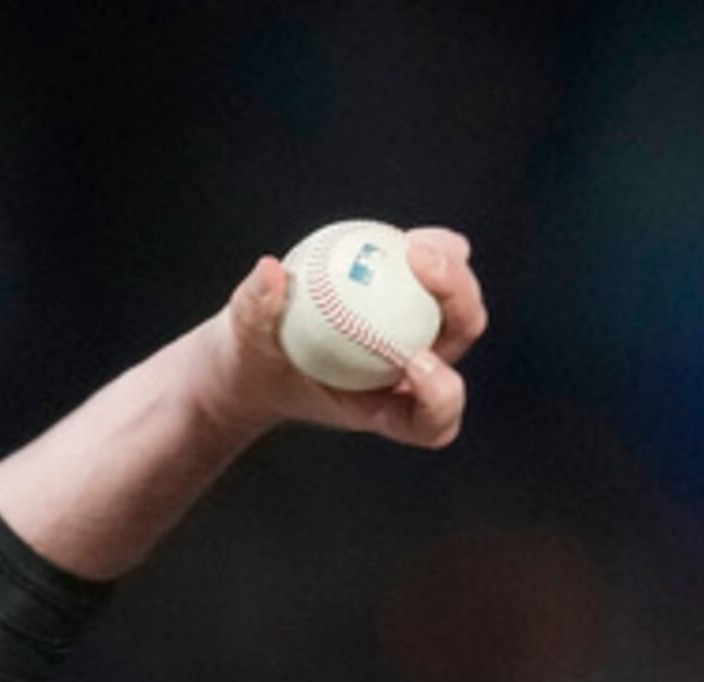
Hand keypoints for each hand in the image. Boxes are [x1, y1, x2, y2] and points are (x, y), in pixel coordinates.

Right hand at [219, 226, 486, 448]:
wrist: (259, 348)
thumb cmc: (254, 361)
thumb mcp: (243, 344)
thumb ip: (254, 311)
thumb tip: (271, 270)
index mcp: (384, 408)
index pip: (431, 422)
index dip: (440, 397)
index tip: (413, 362)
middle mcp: (412, 374)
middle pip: (459, 342)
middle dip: (458, 303)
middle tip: (421, 264)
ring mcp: (419, 334)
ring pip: (460, 306)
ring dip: (452, 272)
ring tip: (415, 245)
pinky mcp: (415, 300)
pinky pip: (439, 274)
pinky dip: (432, 252)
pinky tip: (409, 236)